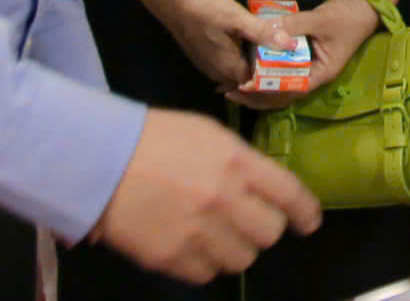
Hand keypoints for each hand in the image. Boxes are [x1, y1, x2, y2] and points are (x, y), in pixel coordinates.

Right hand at [91, 108, 321, 281]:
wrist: (100, 161)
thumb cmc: (155, 138)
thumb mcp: (208, 134)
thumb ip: (241, 161)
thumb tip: (262, 186)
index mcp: (238, 163)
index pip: (289, 194)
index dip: (305, 212)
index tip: (309, 222)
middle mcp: (226, 200)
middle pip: (270, 233)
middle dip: (263, 228)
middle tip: (247, 222)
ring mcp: (200, 233)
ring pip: (242, 259)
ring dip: (235, 249)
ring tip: (216, 235)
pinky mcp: (173, 259)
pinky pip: (207, 274)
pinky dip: (204, 264)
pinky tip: (191, 246)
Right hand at [154, 0, 292, 92]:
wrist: (177, 3)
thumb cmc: (208, 12)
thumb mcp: (240, 20)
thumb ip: (264, 34)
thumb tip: (290, 45)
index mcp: (230, 70)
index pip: (258, 84)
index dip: (274, 75)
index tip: (290, 63)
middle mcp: (219, 74)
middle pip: (248, 78)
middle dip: (265, 68)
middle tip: (285, 54)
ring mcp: (210, 67)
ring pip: (238, 70)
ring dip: (253, 61)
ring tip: (272, 46)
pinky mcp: (205, 57)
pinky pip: (229, 63)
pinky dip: (241, 55)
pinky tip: (250, 41)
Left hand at [228, 0, 382, 108]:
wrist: (364, 6)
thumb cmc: (347, 17)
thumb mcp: (320, 20)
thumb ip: (294, 25)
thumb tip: (266, 29)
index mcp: (320, 74)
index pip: (288, 90)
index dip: (265, 91)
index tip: (243, 87)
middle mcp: (313, 76)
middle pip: (281, 94)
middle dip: (255, 96)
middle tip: (229, 93)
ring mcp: (309, 68)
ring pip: (280, 84)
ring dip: (258, 86)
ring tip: (232, 85)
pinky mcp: (304, 58)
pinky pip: (282, 70)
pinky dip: (267, 70)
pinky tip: (250, 67)